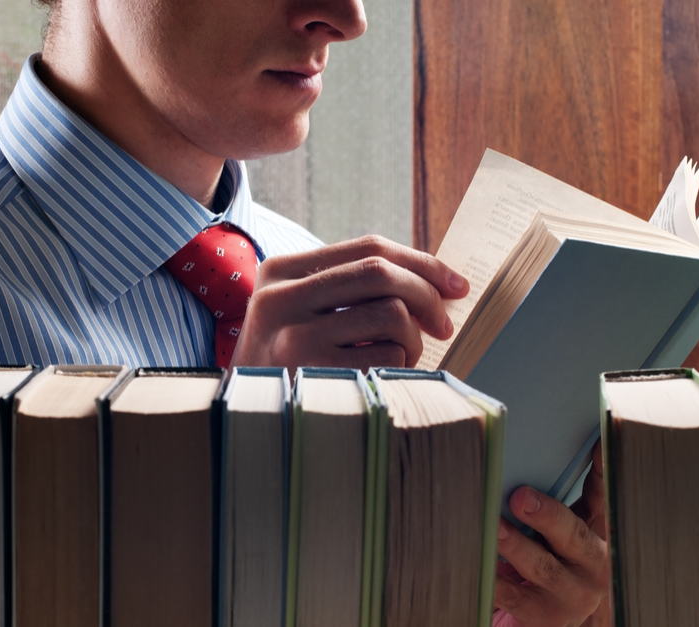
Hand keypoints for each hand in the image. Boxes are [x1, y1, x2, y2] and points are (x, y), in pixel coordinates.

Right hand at [232, 235, 468, 368]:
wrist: (243, 419)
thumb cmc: (288, 364)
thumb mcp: (300, 314)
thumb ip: (349, 290)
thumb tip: (437, 284)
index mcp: (280, 271)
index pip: (368, 247)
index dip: (422, 262)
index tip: (455, 284)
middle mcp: (281, 297)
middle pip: (380, 272)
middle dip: (427, 296)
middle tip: (442, 326)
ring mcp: (293, 335)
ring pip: (389, 313)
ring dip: (413, 339)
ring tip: (402, 357)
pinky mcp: (311, 372)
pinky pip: (386, 355)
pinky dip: (400, 365)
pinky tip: (383, 376)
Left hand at [495, 443, 608, 626]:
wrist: (551, 613)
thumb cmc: (552, 557)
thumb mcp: (562, 528)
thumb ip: (558, 496)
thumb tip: (540, 451)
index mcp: (598, 533)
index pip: (603, 496)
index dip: (603, 470)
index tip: (598, 444)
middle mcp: (594, 565)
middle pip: (573, 534)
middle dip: (546, 515)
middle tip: (520, 497)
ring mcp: (572, 594)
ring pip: (542, 566)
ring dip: (515, 545)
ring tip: (493, 528)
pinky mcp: (545, 616)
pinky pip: (514, 596)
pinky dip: (494, 580)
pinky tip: (476, 564)